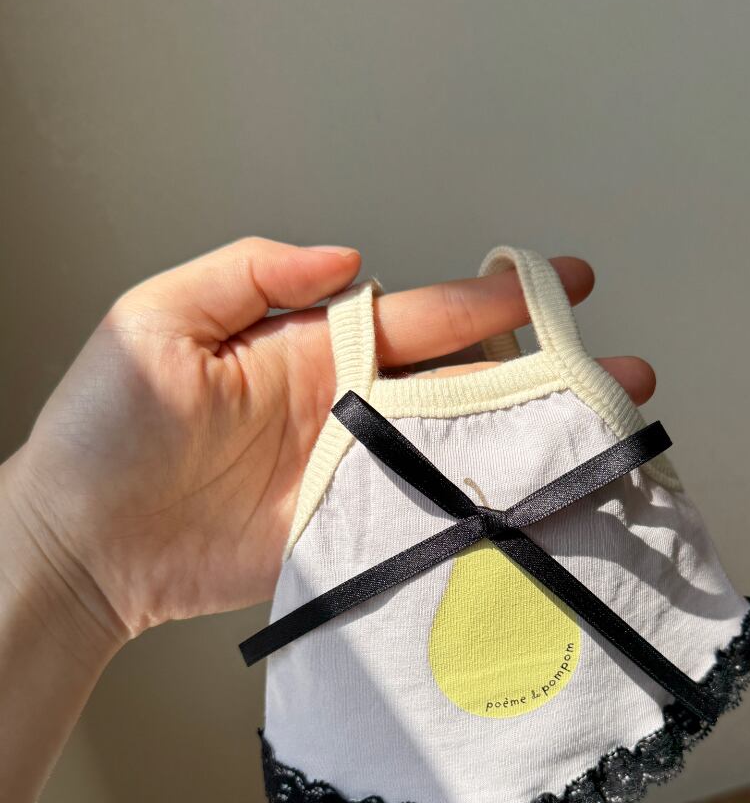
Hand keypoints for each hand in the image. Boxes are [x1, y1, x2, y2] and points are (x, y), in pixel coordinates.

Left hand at [4, 238, 654, 646]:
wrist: (83, 545)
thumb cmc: (103, 431)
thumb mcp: (157, 320)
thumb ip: (249, 275)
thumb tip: (343, 257)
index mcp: (312, 348)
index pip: (420, 317)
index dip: (489, 299)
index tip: (554, 285)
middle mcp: (347, 410)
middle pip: (462, 385)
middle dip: (541, 374)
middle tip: (613, 371)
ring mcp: (354, 477)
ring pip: (458, 451)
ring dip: (530, 442)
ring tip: (601, 436)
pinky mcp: (350, 537)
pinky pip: (425, 519)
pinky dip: (482, 513)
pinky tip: (535, 506)